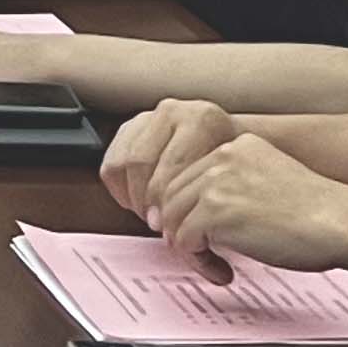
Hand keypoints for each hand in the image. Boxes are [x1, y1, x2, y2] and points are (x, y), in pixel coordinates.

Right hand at [101, 98, 246, 221]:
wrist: (232, 141)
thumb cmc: (236, 166)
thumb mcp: (235, 177)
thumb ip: (213, 198)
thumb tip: (187, 235)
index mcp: (202, 120)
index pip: (170, 167)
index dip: (166, 203)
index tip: (170, 228)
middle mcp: (173, 111)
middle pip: (140, 162)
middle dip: (144, 200)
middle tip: (155, 224)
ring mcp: (149, 116)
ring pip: (122, 161)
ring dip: (131, 195)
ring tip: (148, 213)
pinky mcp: (131, 126)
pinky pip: (112, 161)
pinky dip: (119, 187)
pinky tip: (138, 200)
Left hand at [147, 132, 347, 273]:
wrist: (343, 222)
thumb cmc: (320, 214)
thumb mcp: (270, 182)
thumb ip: (236, 187)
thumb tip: (201, 216)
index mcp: (236, 146)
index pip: (186, 175)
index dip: (186, 209)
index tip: (193, 231)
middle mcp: (222, 157)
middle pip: (171, 195)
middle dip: (179, 228)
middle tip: (198, 252)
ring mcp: (216, 182)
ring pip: (172, 218)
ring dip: (187, 248)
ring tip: (212, 263)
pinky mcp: (216, 212)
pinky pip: (185, 242)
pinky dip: (199, 262)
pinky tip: (222, 271)